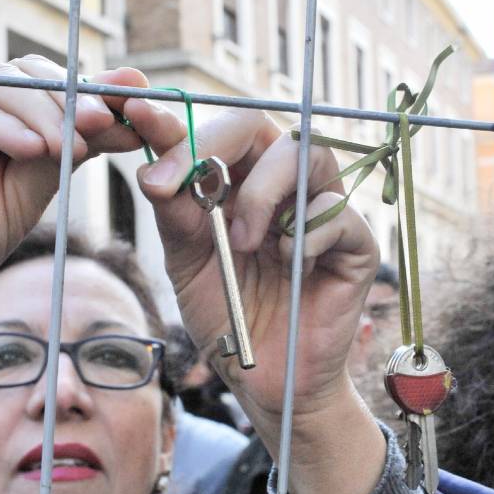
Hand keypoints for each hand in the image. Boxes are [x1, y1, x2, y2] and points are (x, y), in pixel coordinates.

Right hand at [0, 57, 183, 424]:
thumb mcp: (26, 197)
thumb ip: (61, 152)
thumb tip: (118, 114)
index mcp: (1, 127)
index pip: (53, 93)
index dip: (96, 94)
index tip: (142, 102)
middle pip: (27, 75)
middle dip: (72, 96)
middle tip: (107, 121)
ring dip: (41, 109)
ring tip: (69, 145)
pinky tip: (29, 149)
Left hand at [132, 108, 384, 493]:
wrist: (262, 378)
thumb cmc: (226, 313)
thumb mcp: (186, 261)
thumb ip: (175, 214)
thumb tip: (155, 170)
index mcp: (241, 177)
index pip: (215, 129)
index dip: (177, 118)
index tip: (136, 115)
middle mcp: (284, 182)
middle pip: (261, 123)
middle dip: (213, 144)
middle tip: (178, 186)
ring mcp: (324, 207)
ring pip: (307, 151)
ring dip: (262, 192)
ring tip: (241, 242)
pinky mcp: (357, 243)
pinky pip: (337, 211)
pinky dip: (305, 236)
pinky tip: (288, 268)